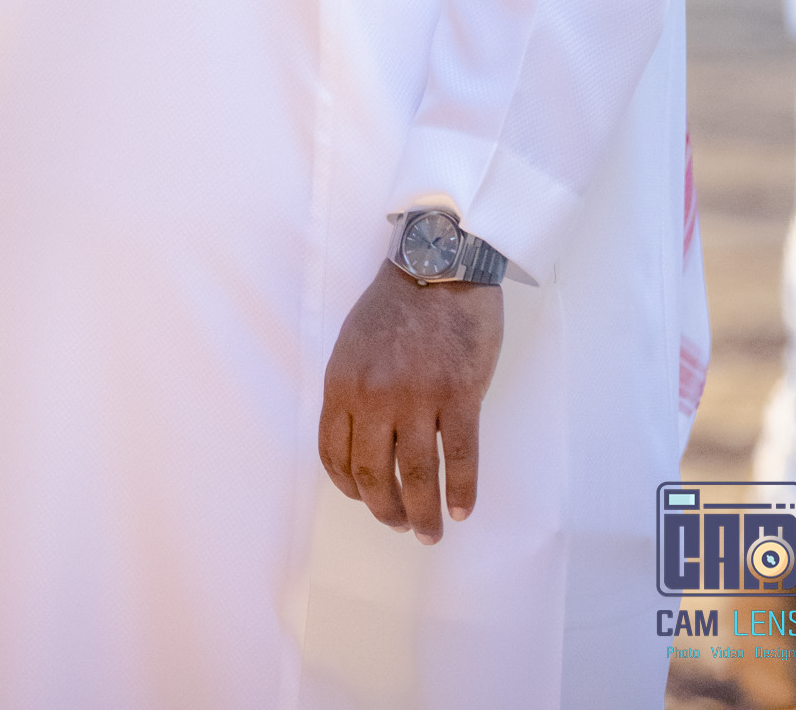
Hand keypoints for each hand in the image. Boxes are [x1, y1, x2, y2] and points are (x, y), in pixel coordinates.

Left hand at [318, 259, 502, 542]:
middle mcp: (374, 395)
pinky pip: (459, 457)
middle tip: (401, 526)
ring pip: (416, 475)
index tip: (365, 500)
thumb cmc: (397, 302)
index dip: (349, 487)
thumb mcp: (354, 343)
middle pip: (373, 474)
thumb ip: (353, 390)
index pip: (334, 454)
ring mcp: (418, 397)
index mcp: (342, 382)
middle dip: (386, 510)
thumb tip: (361, 441)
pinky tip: (462, 508)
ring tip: (430, 532)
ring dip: (423, 513)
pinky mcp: (460, 394)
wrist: (440, 263)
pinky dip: (461, 490)